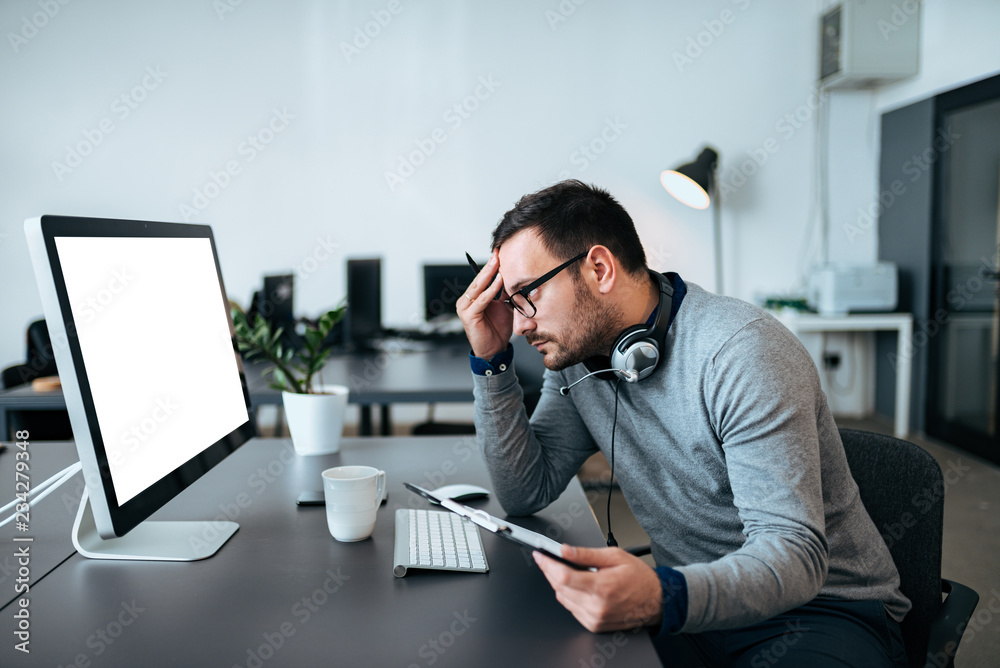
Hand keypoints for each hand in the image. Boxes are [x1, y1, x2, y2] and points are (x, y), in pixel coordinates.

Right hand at [457, 249, 512, 358]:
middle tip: (497, 253)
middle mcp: (466, 301)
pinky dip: (490, 291)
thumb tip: (512, 278)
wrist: (494, 350)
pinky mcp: (468, 316)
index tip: (499, 253)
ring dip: (489, 275)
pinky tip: (498, 282)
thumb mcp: (504, 306)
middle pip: (478, 280)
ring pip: (478, 288)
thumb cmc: (497, 329)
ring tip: (497, 263)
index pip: (481, 278)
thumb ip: (504, 293)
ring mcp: (465, 308)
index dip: (490, 266)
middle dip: (489, 266)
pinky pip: (480, 300)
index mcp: (473, 297)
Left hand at [533, 545, 662, 632]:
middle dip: (550, 571)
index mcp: (602, 587)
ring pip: (563, 599)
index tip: (540, 555)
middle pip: (559, 588)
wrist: (655, 600)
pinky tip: (574, 585)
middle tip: (547, 558)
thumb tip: (565, 550)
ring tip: (562, 569)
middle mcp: (597, 606)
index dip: (548, 565)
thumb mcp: (614, 556)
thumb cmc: (638, 577)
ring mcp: (595, 618)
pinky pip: (571, 609)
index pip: (563, 577)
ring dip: (558, 583)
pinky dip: (568, 595)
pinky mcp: (594, 625)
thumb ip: (586, 554)